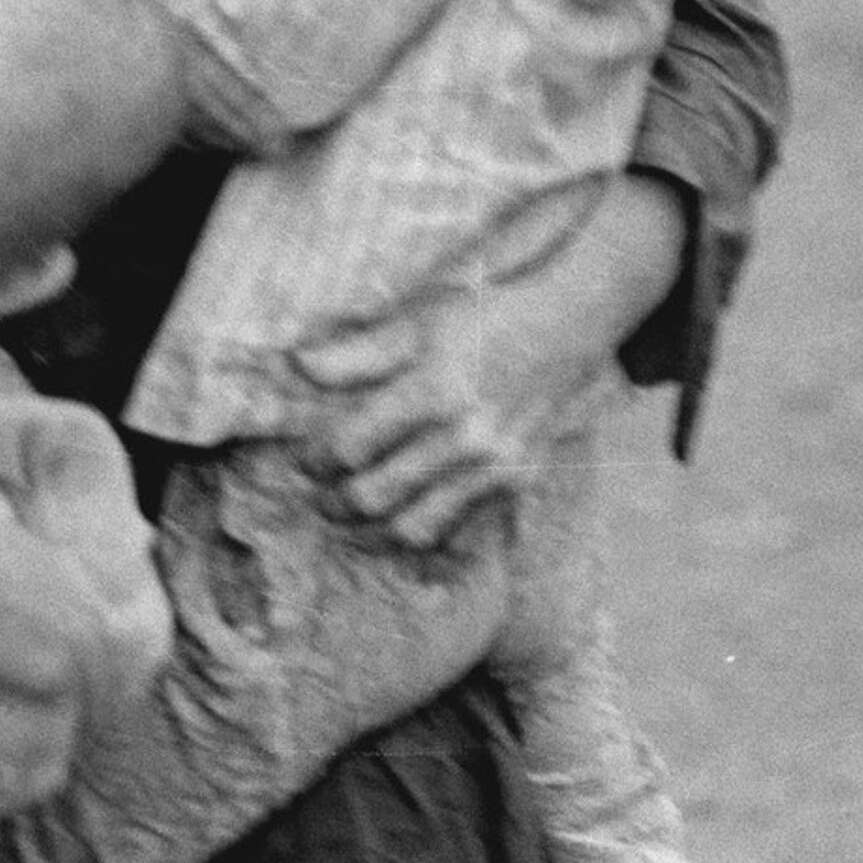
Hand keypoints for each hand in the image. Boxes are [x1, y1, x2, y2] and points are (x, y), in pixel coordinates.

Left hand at [293, 176, 683, 545]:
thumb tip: (296, 366)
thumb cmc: (485, 321)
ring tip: (351, 527)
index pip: (352, 446)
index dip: (316, 462)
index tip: (305, 462)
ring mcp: (492, 466)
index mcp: (432, 391)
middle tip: (319, 500)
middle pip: (376, 496)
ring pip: (416, 527)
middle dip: (335, 504)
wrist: (566, 329)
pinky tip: (399, 535)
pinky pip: (460, 531)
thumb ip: (357, 354)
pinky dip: (424, 542)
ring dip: (372, 535)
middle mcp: (462, 437)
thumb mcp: (418, 323)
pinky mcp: (514, 483)